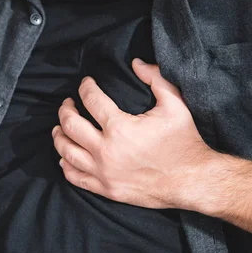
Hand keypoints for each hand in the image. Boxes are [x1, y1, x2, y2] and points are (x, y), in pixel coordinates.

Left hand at [52, 59, 214, 209]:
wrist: (192, 180)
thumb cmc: (184, 141)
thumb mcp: (174, 104)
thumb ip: (155, 78)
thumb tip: (136, 63)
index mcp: (120, 127)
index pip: (91, 100)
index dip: (85, 87)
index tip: (86, 83)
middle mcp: (106, 151)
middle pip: (71, 125)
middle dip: (65, 109)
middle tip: (68, 103)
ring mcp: (104, 172)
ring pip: (67, 152)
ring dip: (59, 135)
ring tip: (60, 126)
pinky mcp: (107, 189)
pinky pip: (75, 177)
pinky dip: (66, 165)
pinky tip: (65, 156)